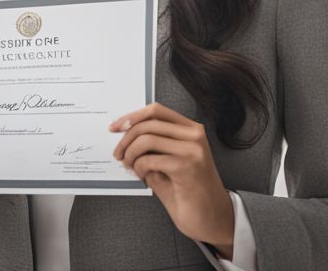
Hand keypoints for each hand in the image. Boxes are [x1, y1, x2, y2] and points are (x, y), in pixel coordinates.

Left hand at [110, 102, 234, 257]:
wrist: (212, 217)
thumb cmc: (191, 192)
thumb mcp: (171, 162)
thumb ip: (154, 147)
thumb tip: (126, 138)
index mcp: (191, 130)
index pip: (156, 111)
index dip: (132, 116)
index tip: (116, 127)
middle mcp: (194, 135)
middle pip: (148, 123)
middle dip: (126, 139)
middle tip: (119, 154)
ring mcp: (192, 150)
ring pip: (146, 139)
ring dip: (131, 154)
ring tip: (131, 167)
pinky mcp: (186, 167)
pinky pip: (149, 160)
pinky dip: (139, 168)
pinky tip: (144, 176)